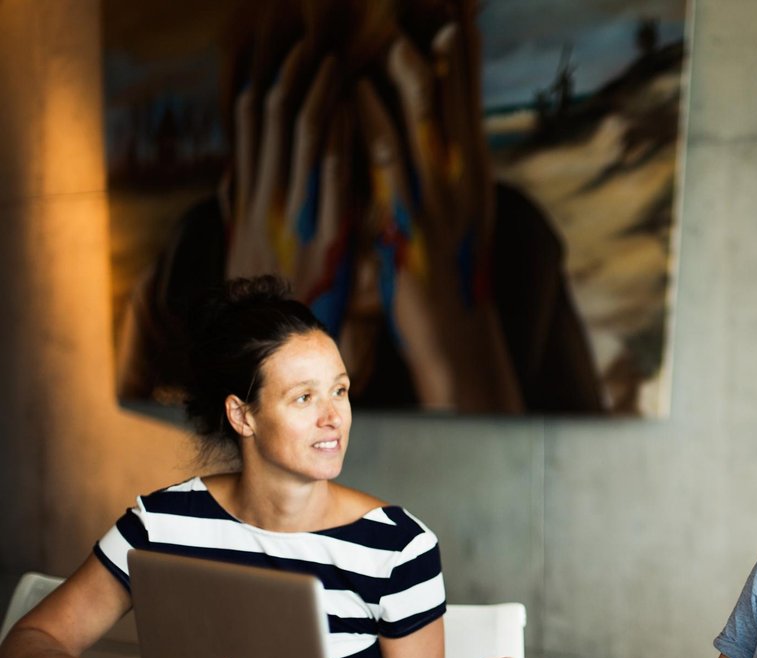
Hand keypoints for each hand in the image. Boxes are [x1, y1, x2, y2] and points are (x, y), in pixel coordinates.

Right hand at [226, 47, 354, 320]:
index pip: (253, 122)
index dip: (266, 80)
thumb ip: (239, 206)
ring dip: (321, 96)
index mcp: (253, 195)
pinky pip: (332, 179)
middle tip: (315, 42)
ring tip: (336, 62)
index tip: (280, 51)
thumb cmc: (269, 290)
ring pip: (303, 139)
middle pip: (278, 119)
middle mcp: (271, 200)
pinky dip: (340, 141)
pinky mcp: (330, 237)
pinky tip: (351, 112)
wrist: (277, 342)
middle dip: (297, 76)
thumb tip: (230, 172)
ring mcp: (299, 216)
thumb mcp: (246, 245)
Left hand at [356, 23, 521, 411]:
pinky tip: (352, 90)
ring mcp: (438, 195)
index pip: (468, 91)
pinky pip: (386, 158)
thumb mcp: (453, 213)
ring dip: (400, 65)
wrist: (454, 332)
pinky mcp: (406, 218)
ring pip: (422, 113)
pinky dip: (370, 118)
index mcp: (472, 167)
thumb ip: (440, 169)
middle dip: (439, 37)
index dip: (460, 42)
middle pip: (453, 88)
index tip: (452, 3)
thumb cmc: (448, 272)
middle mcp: (462, 173)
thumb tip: (431, 129)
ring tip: (381, 27)